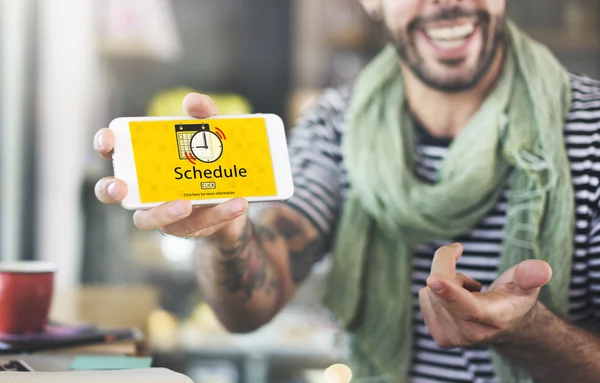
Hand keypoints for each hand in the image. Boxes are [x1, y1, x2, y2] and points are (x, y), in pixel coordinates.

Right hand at [93, 93, 247, 243]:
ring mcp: (162, 211)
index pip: (113, 152)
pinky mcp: (187, 227)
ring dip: (162, 213)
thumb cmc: (211, 159)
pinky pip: (199, 223)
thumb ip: (204, 114)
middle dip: (110, 189)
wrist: (237, 194)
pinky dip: (220, 213)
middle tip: (120, 187)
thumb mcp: (212, 133)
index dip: (104, 145)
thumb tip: (192, 101)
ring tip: (187, 204)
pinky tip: (237, 203)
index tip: (109, 140)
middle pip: (112, 192)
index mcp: (143, 161)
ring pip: (146, 220)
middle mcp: (143, 189)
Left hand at [419, 243, 552, 347]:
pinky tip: (456, 301)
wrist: (506, 325)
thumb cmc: (514, 298)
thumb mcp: (526, 284)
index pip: (467, 306)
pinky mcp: (438, 336)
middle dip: (449, 267)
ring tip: (469, 293)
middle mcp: (470, 333)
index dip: (449, 291)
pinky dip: (437, 292)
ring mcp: (451, 338)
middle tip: (473, 279)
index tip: (433, 279)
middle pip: (441, 287)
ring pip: (430, 290)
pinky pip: (425, 297)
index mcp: (493, 318)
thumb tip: (542, 269)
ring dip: (445, 282)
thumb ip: (530, 275)